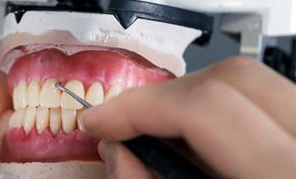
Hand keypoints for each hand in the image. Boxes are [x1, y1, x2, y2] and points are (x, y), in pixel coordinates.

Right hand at [80, 56, 295, 178]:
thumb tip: (117, 152)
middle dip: (162, 97)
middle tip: (124, 122)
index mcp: (284, 174)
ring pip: (250, 81)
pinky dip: (218, 108)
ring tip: (158, 131)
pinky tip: (196, 136)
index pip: (207, 109)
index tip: (102, 120)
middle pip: (232, 80)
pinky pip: (264, 98)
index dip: (140, 108)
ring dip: (190, 98)